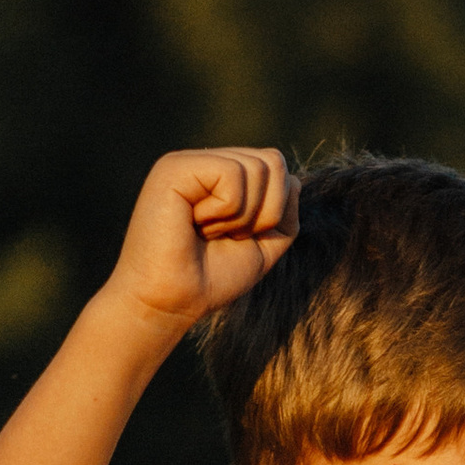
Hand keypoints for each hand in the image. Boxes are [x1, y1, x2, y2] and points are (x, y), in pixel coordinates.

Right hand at [102, 148, 299, 354]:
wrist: (170, 302)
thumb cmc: (210, 278)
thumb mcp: (263, 246)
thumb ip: (284, 214)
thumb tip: (294, 180)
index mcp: (222, 177)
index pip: (277, 169)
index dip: (273, 211)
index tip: (236, 238)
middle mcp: (205, 163)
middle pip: (273, 161)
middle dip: (263, 212)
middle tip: (224, 235)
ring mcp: (189, 162)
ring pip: (258, 167)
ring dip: (242, 215)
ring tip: (207, 231)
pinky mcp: (175, 167)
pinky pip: (233, 173)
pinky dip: (226, 210)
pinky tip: (195, 223)